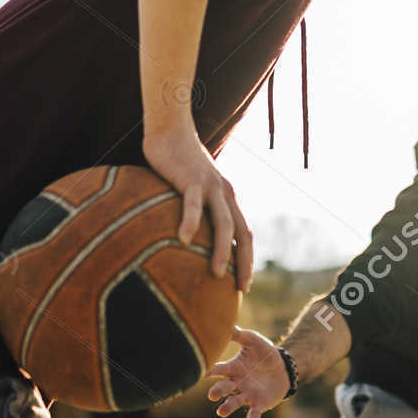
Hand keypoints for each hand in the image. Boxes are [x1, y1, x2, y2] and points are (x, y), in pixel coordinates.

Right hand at [143, 128, 252, 289]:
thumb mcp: (191, 188)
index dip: (246, 259)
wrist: (170, 128)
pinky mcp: (192, 179)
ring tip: (216, 274)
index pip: (244, 234)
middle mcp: (225, 194)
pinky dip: (190, 222)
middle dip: (244, 263)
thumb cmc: (177, 161)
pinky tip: (184, 240)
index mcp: (227, 198)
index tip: (243, 284)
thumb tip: (183, 237)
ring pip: (223, 223)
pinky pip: (193, 204)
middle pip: (242, 234)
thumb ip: (192, 209)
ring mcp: (211, 186)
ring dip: (221, 251)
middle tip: (241, 288)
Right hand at [204, 328, 289, 417]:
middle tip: (212, 395)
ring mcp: (247, 394)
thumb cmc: (265, 353)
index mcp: (232, 368)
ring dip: (227, 407)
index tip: (197, 372)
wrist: (284, 366)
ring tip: (221, 411)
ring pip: (234, 402)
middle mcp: (236, 383)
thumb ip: (239, 334)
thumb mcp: (253, 340)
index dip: (207, 371)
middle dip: (217, 392)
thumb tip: (223, 323)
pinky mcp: (259, 404)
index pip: (217, 370)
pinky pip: (253, 413)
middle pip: (223, 389)